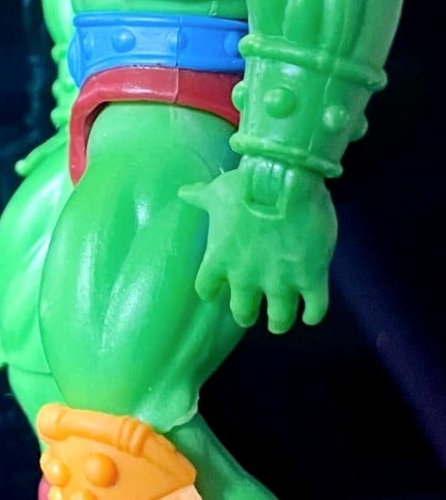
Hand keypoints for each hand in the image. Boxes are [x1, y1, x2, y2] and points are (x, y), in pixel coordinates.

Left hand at [179, 160, 336, 332]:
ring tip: (280, 320)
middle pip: (243, 313)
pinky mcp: (311, 278)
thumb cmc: (246, 184)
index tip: (218, 290)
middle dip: (247, 313)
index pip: (206, 289)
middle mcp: (246, 277)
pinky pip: (315, 310)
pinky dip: (313, 314)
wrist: (285, 177)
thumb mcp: (217, 190)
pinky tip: (311, 313)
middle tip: (253, 310)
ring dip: (279, 321)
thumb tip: (183, 192)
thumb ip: (200, 196)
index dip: (213, 290)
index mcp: (219, 259)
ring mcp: (281, 281)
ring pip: (279, 319)